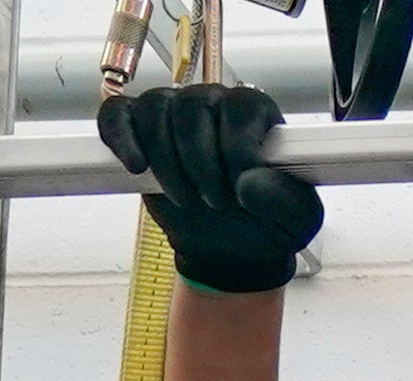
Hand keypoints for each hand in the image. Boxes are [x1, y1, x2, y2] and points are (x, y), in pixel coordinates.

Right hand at [105, 84, 321, 295]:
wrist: (231, 247)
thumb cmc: (266, 222)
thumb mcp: (296, 220)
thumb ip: (285, 201)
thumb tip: (251, 184)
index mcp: (255, 112)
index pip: (239, 107)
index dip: (237, 149)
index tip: (240, 189)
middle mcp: (212, 102)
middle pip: (192, 107)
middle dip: (200, 163)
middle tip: (215, 204)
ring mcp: (172, 112)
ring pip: (155, 111)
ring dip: (166, 162)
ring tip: (186, 200)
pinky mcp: (138, 130)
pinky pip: (117, 115)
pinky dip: (121, 137)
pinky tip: (136, 167)